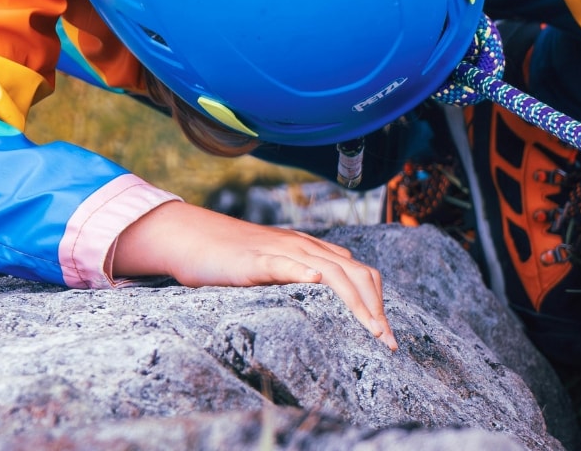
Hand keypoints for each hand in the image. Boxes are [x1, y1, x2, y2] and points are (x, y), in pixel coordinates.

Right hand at [111, 201, 396, 349]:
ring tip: (370, 328)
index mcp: (312, 253)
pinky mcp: (255, 258)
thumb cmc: (232, 261)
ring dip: (355, 300)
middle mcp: (304, 247)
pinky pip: (284, 262)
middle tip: (387, 343)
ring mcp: (280, 250)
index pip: (360, 274)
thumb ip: (301, 284)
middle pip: (355, 273)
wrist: (193, 238)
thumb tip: (327, 309)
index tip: (387, 339)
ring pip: (330, 271)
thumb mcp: (275, 273)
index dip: (378, 304)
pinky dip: (304, 270)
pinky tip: (317, 281)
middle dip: (376, 309)